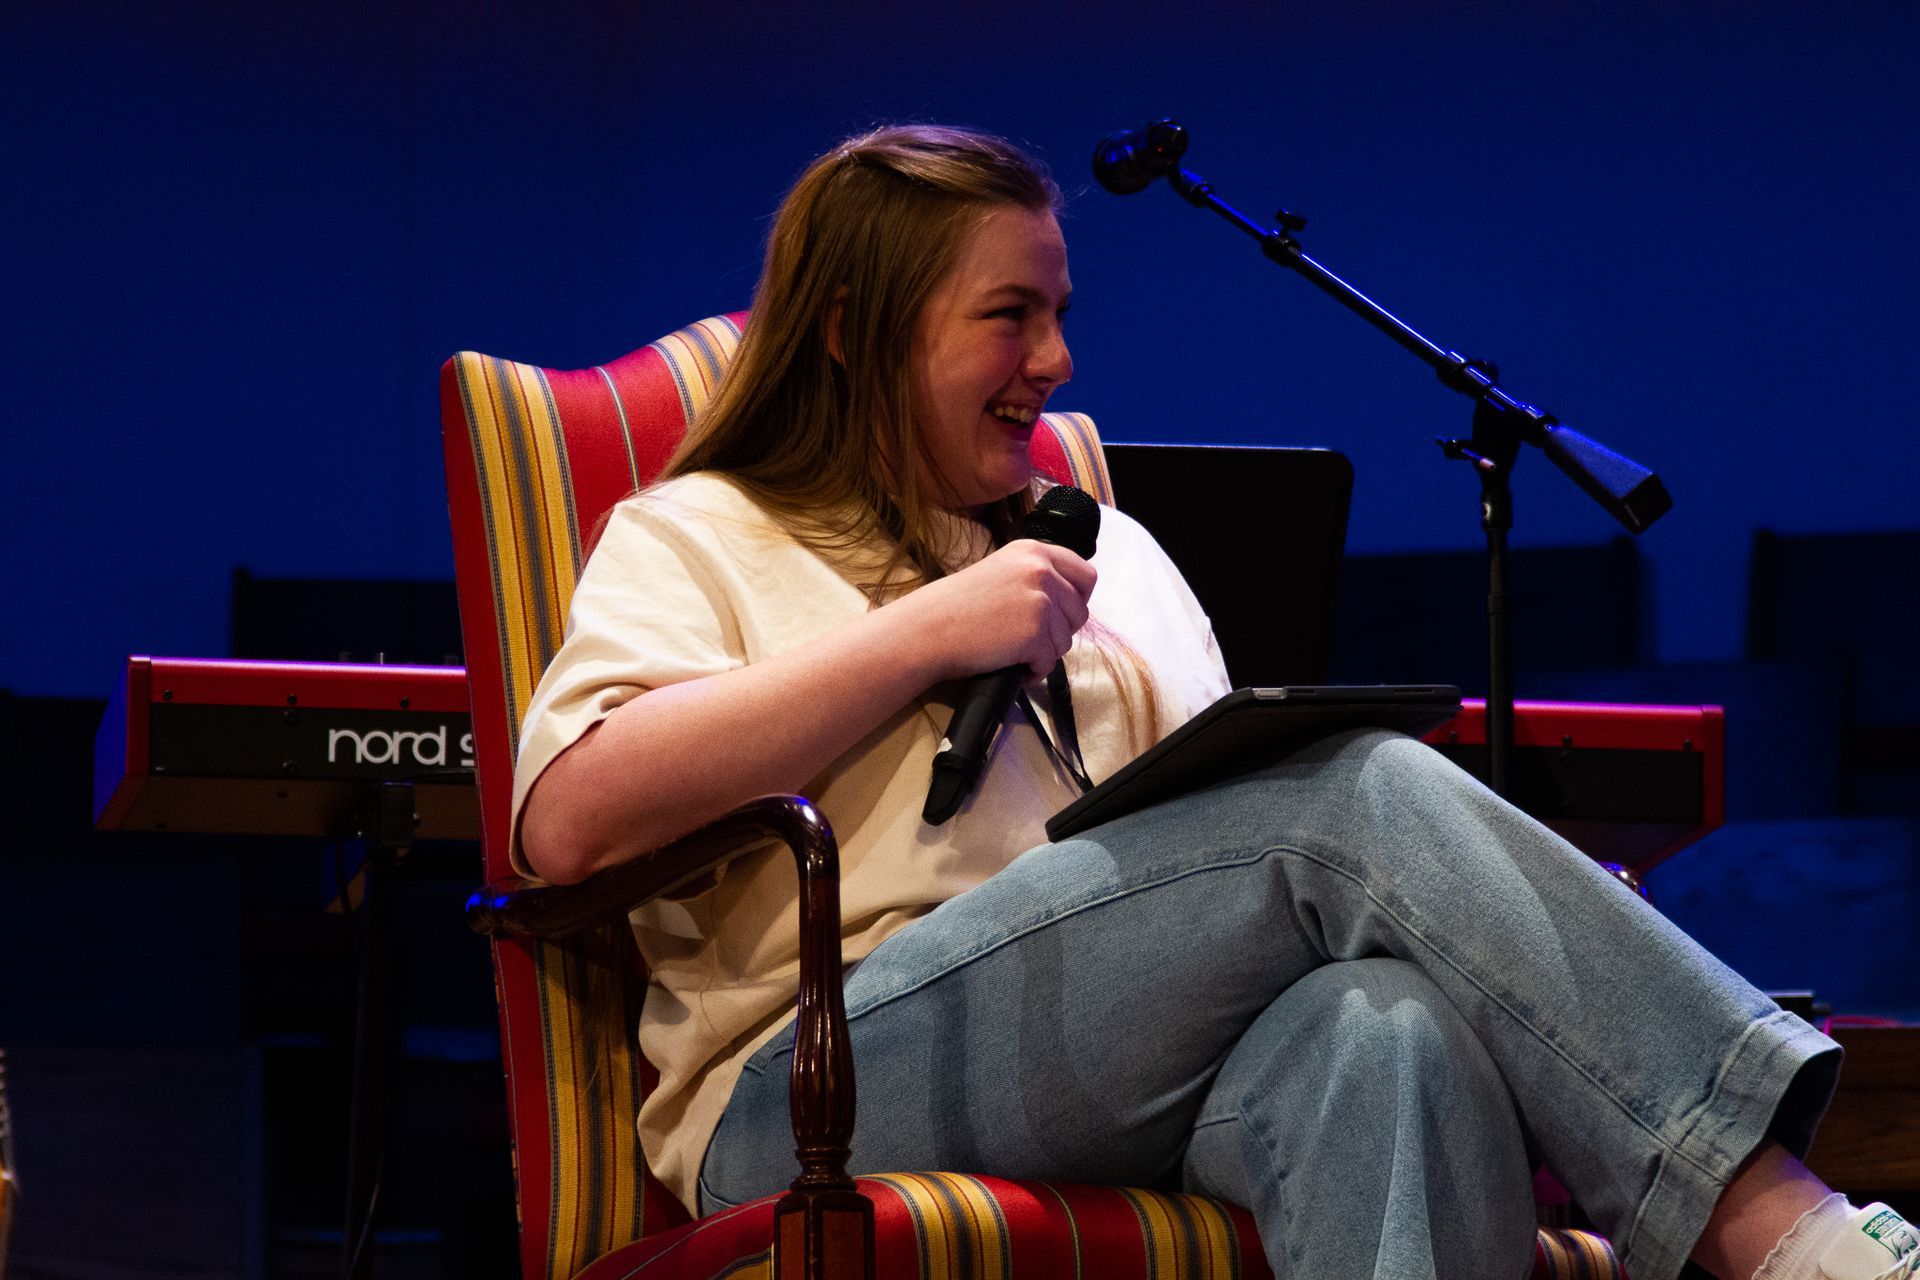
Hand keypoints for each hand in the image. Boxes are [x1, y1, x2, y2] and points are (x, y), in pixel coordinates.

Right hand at [902, 539, 1096, 681]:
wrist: (929, 628)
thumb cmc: (959, 606)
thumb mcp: (1002, 571)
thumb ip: (1035, 576)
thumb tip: (1070, 599)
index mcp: (1034, 551)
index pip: (1085, 574)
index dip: (1078, 599)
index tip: (1062, 613)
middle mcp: (1041, 571)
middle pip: (1080, 611)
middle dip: (1061, 630)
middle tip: (1032, 637)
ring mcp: (1040, 601)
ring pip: (1066, 640)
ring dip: (1044, 652)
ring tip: (1013, 650)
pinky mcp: (1035, 633)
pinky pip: (1050, 662)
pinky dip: (1033, 670)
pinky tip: (1012, 665)